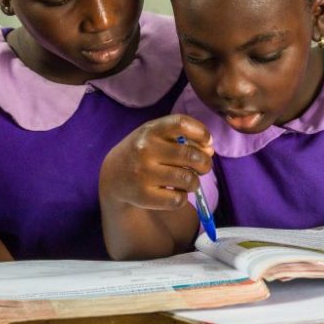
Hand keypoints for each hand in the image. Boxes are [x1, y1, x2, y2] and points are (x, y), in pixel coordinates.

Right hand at [99, 114, 213, 210]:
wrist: (113, 175)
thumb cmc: (143, 152)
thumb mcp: (157, 137)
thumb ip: (183, 138)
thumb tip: (209, 149)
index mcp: (150, 130)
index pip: (181, 124)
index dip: (201, 132)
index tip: (207, 142)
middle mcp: (145, 149)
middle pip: (191, 155)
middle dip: (205, 164)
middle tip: (203, 168)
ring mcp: (143, 173)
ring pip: (188, 179)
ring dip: (194, 182)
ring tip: (189, 181)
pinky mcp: (143, 196)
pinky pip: (178, 199)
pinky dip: (182, 197)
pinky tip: (175, 193)